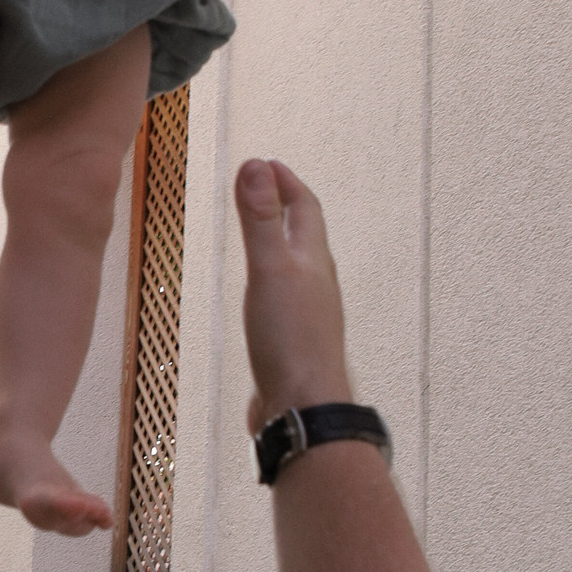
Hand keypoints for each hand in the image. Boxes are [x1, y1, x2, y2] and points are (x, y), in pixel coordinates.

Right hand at [234, 158, 352, 433]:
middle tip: (263, 189)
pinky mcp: (293, 340)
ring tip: (260, 235)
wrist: (303, 407)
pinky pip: (285, 299)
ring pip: (296, 267)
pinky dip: (271, 281)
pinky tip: (261, 296)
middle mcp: (316, 283)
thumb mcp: (269, 269)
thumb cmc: (290, 340)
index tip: (267, 163)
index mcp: (313, 260)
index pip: (305, 207)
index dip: (287, 181)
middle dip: (285, 207)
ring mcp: (306, 313)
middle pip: (305, 234)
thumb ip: (260, 219)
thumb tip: (255, 165)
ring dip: (280, 243)